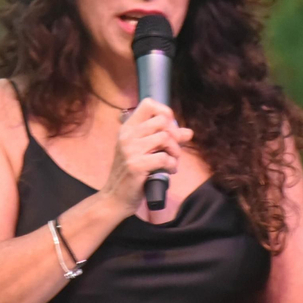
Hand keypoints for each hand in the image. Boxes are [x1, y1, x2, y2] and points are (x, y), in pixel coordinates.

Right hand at [98, 98, 193, 214]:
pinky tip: (169, 172)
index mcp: (127, 129)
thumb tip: (188, 132)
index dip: (164, 112)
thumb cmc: (131, 174)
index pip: (148, 104)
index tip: (169, 128)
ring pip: (165, 138)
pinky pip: (164, 158)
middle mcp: (127, 136)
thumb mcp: (144, 152)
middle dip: (174, 135)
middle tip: (173, 150)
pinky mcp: (136, 165)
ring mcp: (130, 150)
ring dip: (175, 152)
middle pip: (162, 121)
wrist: (115, 198)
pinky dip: (172, 165)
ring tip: (172, 162)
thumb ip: (164, 140)